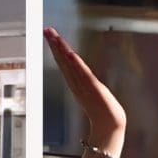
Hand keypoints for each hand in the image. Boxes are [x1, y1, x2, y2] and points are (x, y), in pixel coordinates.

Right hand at [44, 27, 125, 152]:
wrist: (110, 126)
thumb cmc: (103, 113)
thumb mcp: (92, 94)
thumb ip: (85, 86)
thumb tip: (80, 80)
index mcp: (76, 84)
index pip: (64, 63)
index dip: (56, 49)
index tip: (49, 35)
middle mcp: (77, 84)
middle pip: (63, 61)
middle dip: (55, 45)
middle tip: (47, 30)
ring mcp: (84, 86)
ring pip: (71, 65)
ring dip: (62, 50)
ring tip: (55, 37)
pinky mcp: (94, 89)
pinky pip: (83, 74)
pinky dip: (76, 65)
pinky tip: (70, 54)